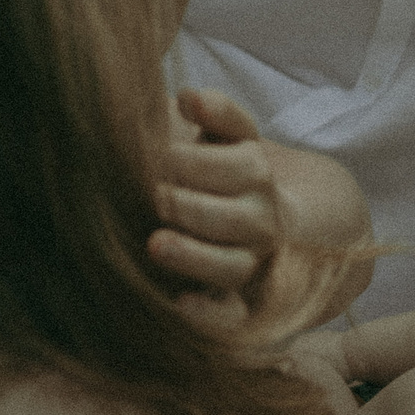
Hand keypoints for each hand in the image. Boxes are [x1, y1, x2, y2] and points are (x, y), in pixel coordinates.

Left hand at [148, 90, 282, 338]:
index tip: (144, 155)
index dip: (187, 161)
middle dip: (184, 204)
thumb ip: (216, 112)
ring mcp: (252, 263)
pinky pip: (233, 317)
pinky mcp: (241, 302)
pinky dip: (210, 316)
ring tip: (154, 244)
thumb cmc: (227, 169)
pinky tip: (178, 304)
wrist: (270, 221)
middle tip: (146, 195)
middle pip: (228, 215)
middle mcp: (260, 220)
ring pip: (230, 266)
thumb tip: (188, 97)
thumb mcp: (230, 135)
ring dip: (194, 257)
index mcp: (257, 172)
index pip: (228, 165)